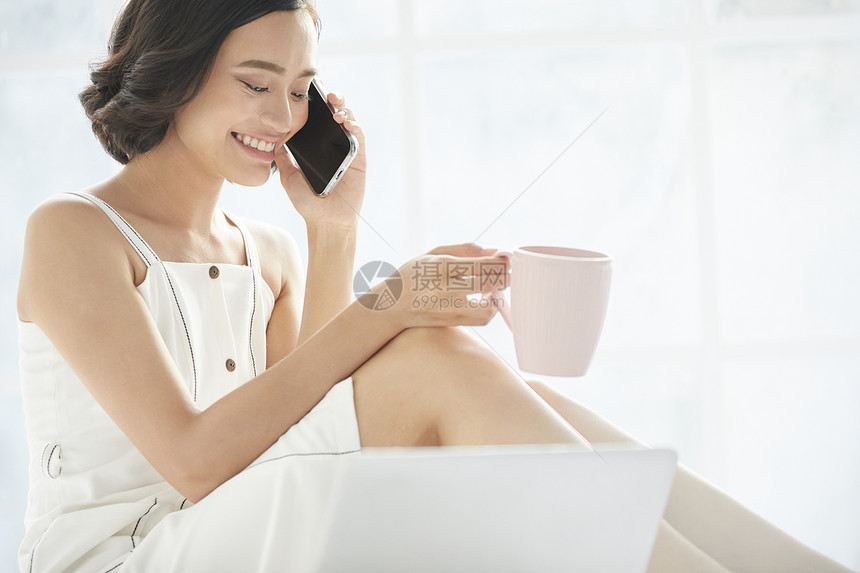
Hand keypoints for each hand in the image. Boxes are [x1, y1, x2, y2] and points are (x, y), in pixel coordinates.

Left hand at [274, 90, 366, 229]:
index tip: (308, 90)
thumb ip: (282, 157)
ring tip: (335, 105)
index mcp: (317, 145)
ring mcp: (346, 149)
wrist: (325, 220)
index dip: (314, 103)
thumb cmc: (307, 201)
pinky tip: (345, 122)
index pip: (317, 118)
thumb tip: (272, 138)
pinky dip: (353, 125)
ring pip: (348, 119)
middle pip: (334, 113)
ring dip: (343, 108)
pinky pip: (358, 135)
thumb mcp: (288, 175)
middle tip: (324, 92)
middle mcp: (333, 144)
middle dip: (331, 99)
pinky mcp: (359, 157)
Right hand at [362, 243, 509, 330]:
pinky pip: (481, 319)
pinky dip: (489, 309)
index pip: (483, 264)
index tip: (508, 258)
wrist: (391, 304)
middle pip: (489, 283)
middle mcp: (445, 288)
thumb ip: (464, 249)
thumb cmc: (414, 274)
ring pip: (489, 307)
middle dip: (506, 277)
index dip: (502, 261)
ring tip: (496, 288)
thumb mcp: (433, 253)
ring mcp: (448, 308)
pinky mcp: (451, 321)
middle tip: (510, 273)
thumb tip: (494, 249)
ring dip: (498, 297)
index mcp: (442, 266)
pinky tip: (486, 300)